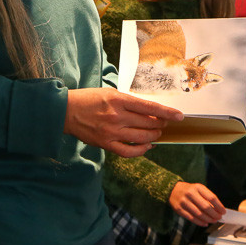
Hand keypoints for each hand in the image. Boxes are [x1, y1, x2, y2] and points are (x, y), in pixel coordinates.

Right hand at [65, 88, 182, 157]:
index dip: (167, 113)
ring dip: (153, 136)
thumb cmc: (89, 99)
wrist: (66, 111)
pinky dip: (141, 150)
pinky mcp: (106, 143)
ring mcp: (112, 131)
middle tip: (162, 124)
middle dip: (160, 125)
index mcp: (119, 99)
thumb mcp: (110, 93)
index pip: (150, 107)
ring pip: (142, 138)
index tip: (179, 116)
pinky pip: (129, 151)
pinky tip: (147, 146)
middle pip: (148, 123)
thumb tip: (149, 112)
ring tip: (155, 133)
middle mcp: (117, 116)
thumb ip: (129, 102)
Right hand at [169, 181, 224, 225]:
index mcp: (198, 187)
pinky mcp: (179, 209)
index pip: (211, 197)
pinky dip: (200, 222)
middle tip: (219, 218)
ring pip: (199, 214)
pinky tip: (205, 223)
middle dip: (214, 214)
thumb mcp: (198, 189)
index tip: (223, 211)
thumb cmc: (189, 190)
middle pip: (206, 206)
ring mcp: (184, 202)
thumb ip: (207, 198)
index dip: (219, 206)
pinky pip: (191, 218)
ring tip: (213, 221)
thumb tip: (217, 209)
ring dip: (208, 219)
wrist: (172, 190)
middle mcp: (190, 193)